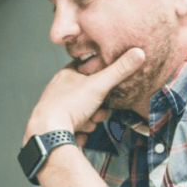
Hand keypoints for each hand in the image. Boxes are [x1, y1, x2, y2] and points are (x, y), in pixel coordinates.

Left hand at [24, 47, 144, 141]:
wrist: (49, 133)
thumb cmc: (68, 106)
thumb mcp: (98, 85)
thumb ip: (119, 70)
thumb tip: (138, 53)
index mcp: (65, 76)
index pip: (86, 70)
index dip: (100, 79)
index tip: (106, 86)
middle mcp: (58, 91)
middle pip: (88, 96)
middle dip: (97, 107)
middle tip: (98, 111)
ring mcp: (56, 109)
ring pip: (83, 113)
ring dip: (89, 121)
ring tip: (85, 122)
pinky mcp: (56, 126)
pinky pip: (75, 128)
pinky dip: (79, 132)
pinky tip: (77, 133)